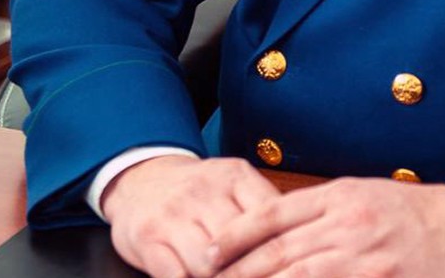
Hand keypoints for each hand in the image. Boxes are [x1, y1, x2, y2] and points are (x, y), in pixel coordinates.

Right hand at [101, 154, 279, 277]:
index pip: (269, 216)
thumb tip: (303, 238)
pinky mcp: (146, 238)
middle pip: (240, 244)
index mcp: (235, 176)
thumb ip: (264, 208)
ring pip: (208, 264)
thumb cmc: (198, 192)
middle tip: (262, 276)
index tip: (289, 266)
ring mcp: (174, 214)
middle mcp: (204, 191)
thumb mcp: (234, 184)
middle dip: (250, 271)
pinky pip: (174, 276)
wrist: (141, 179)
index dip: (279, 249)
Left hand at [208, 176, 444, 277]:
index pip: (272, 214)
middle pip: (276, 253)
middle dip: (235, 274)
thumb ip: (321, 209)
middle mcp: (346, 224)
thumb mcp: (363, 195)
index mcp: (340, 195)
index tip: (206, 254)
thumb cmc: (411, 213)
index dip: (234, 236)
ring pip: (294, 277)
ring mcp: (362, 258)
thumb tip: (271, 230)